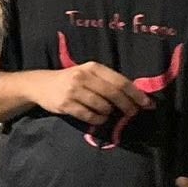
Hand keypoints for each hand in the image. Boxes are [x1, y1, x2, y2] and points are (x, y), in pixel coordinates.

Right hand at [30, 62, 152, 127]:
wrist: (41, 85)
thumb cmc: (71, 80)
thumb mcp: (89, 74)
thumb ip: (109, 82)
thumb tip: (136, 97)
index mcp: (93, 67)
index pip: (120, 81)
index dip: (136, 94)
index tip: (147, 103)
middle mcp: (83, 77)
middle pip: (114, 94)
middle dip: (127, 105)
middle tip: (133, 113)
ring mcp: (73, 90)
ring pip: (102, 106)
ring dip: (110, 113)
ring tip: (109, 113)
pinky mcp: (65, 104)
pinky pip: (89, 115)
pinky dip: (98, 118)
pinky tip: (98, 117)